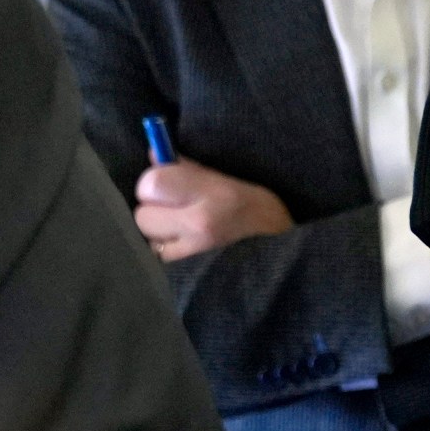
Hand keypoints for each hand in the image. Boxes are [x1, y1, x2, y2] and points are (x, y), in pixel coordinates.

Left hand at [134, 160, 293, 259]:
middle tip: (176, 211)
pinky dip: (166, 252)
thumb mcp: (232, 183)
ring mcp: (192, 253)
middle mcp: (200, 224)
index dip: (155, 183)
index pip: (152, 183)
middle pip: (143, 214)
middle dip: (154, 211)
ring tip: (184, 232)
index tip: (170, 186)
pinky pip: (159, 259)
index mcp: (214, 194)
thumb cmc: (261, 215)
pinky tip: (186, 249)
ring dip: (159, 234)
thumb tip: (155, 155)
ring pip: (148, 239)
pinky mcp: (187, 275)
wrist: (286, 259)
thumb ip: (191, 170)